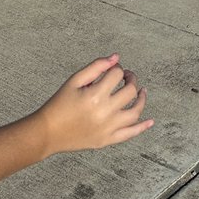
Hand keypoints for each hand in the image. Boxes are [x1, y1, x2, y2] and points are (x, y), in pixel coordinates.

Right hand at [36, 56, 152, 154]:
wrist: (47, 132)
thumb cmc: (59, 104)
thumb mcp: (74, 80)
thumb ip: (96, 66)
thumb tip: (116, 58)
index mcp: (95, 95)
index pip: (117, 75)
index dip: (117, 68)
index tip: (112, 70)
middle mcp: (105, 112)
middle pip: (130, 92)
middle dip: (131, 79)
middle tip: (127, 77)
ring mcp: (108, 128)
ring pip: (135, 112)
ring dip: (142, 99)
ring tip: (141, 91)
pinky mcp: (107, 140)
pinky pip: (130, 134)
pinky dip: (142, 127)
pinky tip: (151, 121)